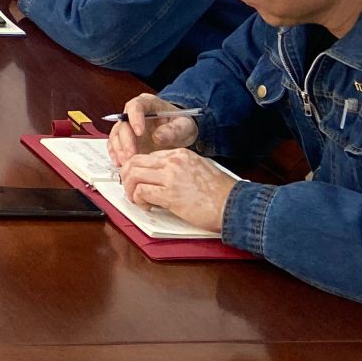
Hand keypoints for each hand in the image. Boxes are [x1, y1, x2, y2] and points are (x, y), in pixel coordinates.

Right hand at [109, 93, 200, 162]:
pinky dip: (115, 154)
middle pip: (123, 123)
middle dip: (126, 140)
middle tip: (132, 155)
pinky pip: (115, 145)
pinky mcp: (125, 139)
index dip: (134, 118)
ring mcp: (128, 127)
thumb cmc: (182, 126)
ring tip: (127, 163)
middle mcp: (133, 113)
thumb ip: (174, 129)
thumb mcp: (185, 125)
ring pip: (116, 135)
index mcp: (148, 103)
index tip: (139, 132)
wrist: (180, 135)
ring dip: (119, 149)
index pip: (136, 106)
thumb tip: (157, 137)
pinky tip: (120, 163)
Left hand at [120, 148, 234, 231]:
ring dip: (129, 189)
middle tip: (129, 189)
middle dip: (126, 176)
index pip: (148, 156)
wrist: (234, 206)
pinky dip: (138, 200)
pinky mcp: (170, 194)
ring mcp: (171, 177)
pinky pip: (142, 192)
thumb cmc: (220, 193)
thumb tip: (161, 178)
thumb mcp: (199, 169)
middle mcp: (173, 161)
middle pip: (135, 161)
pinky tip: (146, 206)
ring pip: (133, 174)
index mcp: (180, 154)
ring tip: (136, 199)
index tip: (137, 180)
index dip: (138, 169)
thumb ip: (179, 169)